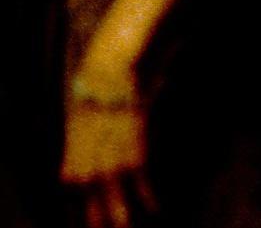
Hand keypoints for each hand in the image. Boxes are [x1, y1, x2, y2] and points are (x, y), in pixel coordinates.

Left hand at [61, 87, 153, 227]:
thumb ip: (78, 161)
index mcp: (70, 171)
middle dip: (102, 222)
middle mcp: (87, 175)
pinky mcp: (133, 157)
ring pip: (116, 205)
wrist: (105, 82)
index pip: (74, 206)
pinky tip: (154, 208)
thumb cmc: (91, 105)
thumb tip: (81, 177)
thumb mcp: (75, 136)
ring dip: (124, 219)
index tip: (96, 224)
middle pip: (94, 212)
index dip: (87, 217)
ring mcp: (110, 168)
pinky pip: (141, 185)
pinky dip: (148, 198)